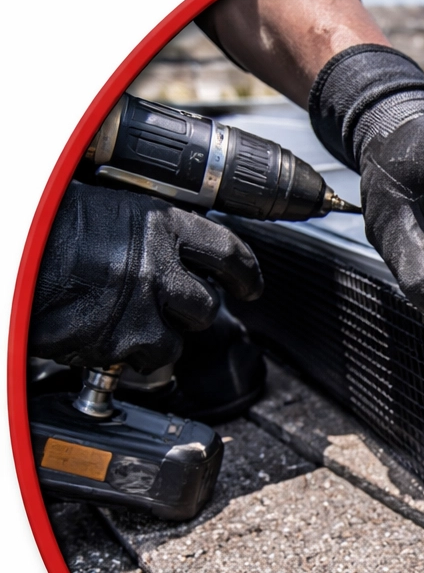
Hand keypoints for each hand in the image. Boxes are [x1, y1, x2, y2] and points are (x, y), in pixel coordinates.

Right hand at [30, 181, 262, 372]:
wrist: (10, 254)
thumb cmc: (49, 230)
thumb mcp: (113, 213)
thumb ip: (155, 233)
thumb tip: (184, 252)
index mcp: (160, 225)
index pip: (228, 251)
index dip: (247, 274)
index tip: (251, 287)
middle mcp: (157, 265)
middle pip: (207, 304)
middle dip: (193, 311)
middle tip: (172, 308)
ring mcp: (140, 306)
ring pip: (180, 339)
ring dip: (161, 336)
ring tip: (128, 320)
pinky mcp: (119, 341)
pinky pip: (146, 359)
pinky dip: (132, 354)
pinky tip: (110, 335)